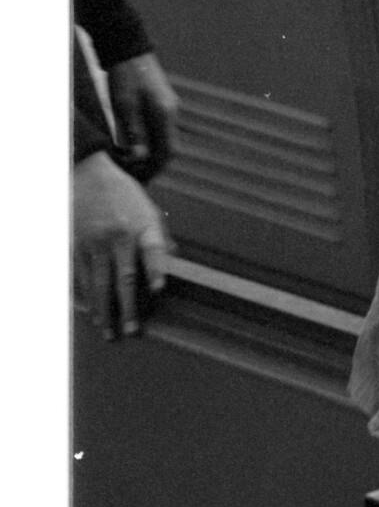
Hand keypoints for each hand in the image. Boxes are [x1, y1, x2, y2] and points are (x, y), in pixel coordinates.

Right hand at [75, 151, 170, 337]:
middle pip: (123, 276)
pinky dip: (84, 295)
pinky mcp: (76, 245)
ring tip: (107, 329)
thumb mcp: (150, 210)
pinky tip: (89, 311)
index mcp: (142, 225)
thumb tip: (174, 261)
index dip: (156, 269)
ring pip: (98, 282)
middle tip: (131, 330)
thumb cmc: (126, 197)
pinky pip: (80, 276)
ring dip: (103, 308)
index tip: (158, 289)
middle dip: (127, 306)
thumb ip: (160, 237)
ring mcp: (94, 242)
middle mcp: (118, 236)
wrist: (90, 175)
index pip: (152, 249)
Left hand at [105, 52, 179, 178]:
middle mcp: (171, 113)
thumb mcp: (124, 106)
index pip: (168, 152)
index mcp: (165, 115)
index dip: (155, 169)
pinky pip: (159, 130)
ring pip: (164, 140)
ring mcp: (168, 108)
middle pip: (169, 149)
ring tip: (130, 163)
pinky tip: (133, 145)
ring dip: (150, 154)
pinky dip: (149, 142)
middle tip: (133, 175)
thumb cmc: (124, 78)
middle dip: (153, 165)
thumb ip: (134, 132)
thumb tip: (139, 158)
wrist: (128, 50)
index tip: (139, 179)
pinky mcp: (160, 104)